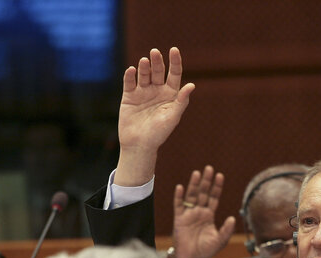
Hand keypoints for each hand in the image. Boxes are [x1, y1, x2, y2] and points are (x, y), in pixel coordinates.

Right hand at [116, 47, 195, 185]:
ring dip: (144, 67)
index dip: (175, 62)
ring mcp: (143, 92)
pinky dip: (130, 76)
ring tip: (145, 61)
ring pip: (144, 74)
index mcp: (171, 94)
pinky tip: (132, 70)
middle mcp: (157, 90)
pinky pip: (129, 82)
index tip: (174, 50)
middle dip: (157, 61)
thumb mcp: (172, 117)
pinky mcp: (129, 96)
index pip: (174, 74)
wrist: (139, 145)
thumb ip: (181, 101)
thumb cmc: (159, 133)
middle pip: (158, 71)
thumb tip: (191, 85)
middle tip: (155, 52)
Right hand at [172, 165, 235, 257]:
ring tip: (197, 173)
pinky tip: (180, 187)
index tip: (220, 175)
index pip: (214, 197)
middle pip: (203, 193)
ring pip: (191, 196)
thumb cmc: (206, 250)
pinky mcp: (179, 219)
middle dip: (206, 181)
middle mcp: (199, 212)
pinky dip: (179, 196)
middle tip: (209, 168)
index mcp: (209, 215)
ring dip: (194, 184)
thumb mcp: (220, 241)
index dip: (217, 187)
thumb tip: (233, 218)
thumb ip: (226, 230)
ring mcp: (189, 214)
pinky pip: (178, 205)